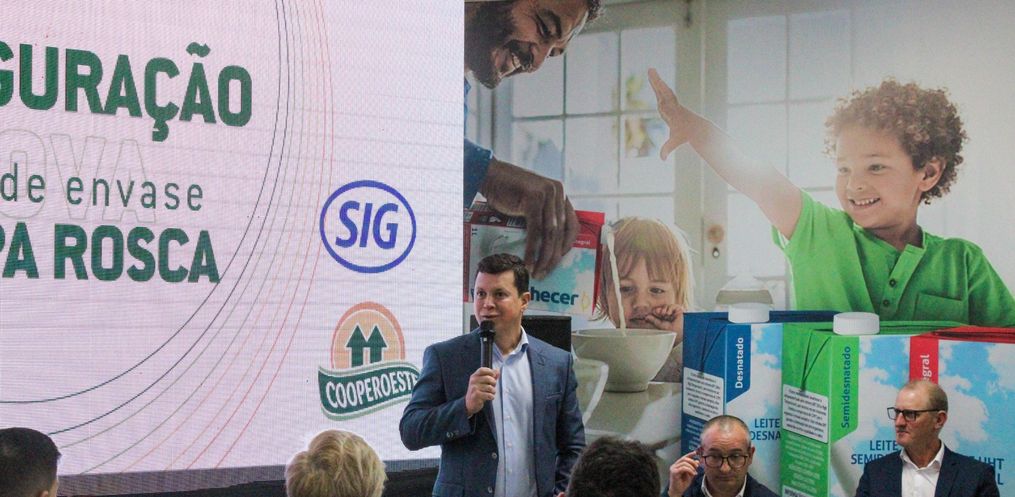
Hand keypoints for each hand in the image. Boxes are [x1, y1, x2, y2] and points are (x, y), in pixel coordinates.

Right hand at [465, 367, 498, 415]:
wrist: (470, 402)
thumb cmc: (479, 391)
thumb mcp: (484, 382)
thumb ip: (491, 376)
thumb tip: (498, 370)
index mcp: (474, 376)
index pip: (482, 370)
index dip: (490, 371)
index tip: (494, 376)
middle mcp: (473, 381)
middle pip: (488, 378)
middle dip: (494, 383)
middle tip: (493, 387)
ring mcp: (474, 388)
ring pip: (489, 387)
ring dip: (493, 391)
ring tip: (491, 393)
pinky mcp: (476, 395)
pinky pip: (488, 395)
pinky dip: (491, 396)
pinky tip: (490, 397)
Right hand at [479, 159, 578, 279]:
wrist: (489, 176)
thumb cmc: (507, 193)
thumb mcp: (531, 204)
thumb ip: (542, 217)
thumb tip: (546, 247)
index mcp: (559, 194)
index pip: (572, 223)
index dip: (567, 244)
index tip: (559, 260)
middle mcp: (557, 193)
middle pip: (561, 231)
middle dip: (554, 256)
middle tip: (546, 273)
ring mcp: (546, 195)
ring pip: (550, 233)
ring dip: (544, 256)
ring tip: (537, 272)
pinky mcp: (533, 200)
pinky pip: (535, 231)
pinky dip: (532, 249)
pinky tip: (528, 262)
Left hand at [643, 304, 684, 342]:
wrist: (682, 332)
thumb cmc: (674, 331)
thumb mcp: (661, 326)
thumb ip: (654, 321)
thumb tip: (647, 317)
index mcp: (664, 319)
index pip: (657, 313)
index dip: (654, 312)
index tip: (650, 314)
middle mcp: (668, 316)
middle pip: (661, 309)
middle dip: (658, 310)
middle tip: (657, 312)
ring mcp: (673, 312)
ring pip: (666, 306)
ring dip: (663, 309)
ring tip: (664, 314)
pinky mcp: (678, 310)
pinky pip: (672, 306)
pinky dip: (669, 308)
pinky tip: (669, 313)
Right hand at [648, 68, 702, 160]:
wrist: (696, 128)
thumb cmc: (685, 134)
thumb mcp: (675, 141)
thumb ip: (668, 148)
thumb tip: (662, 158)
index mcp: (672, 113)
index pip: (665, 104)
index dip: (660, 95)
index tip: (658, 88)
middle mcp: (672, 105)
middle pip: (663, 91)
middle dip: (657, 82)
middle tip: (652, 71)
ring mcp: (671, 103)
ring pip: (662, 89)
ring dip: (656, 80)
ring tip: (651, 70)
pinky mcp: (669, 102)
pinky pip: (662, 91)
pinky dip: (657, 84)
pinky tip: (654, 79)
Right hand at [668, 450, 700, 496]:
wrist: (677, 491)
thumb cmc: (682, 484)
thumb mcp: (690, 475)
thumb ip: (693, 468)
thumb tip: (697, 461)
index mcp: (678, 465)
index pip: (684, 457)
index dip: (689, 454)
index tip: (695, 453)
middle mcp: (674, 465)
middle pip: (684, 458)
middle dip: (692, 462)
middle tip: (697, 467)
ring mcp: (673, 468)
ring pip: (684, 463)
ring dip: (692, 467)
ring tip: (695, 473)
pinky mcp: (673, 472)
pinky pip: (683, 468)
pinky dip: (689, 470)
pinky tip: (693, 474)